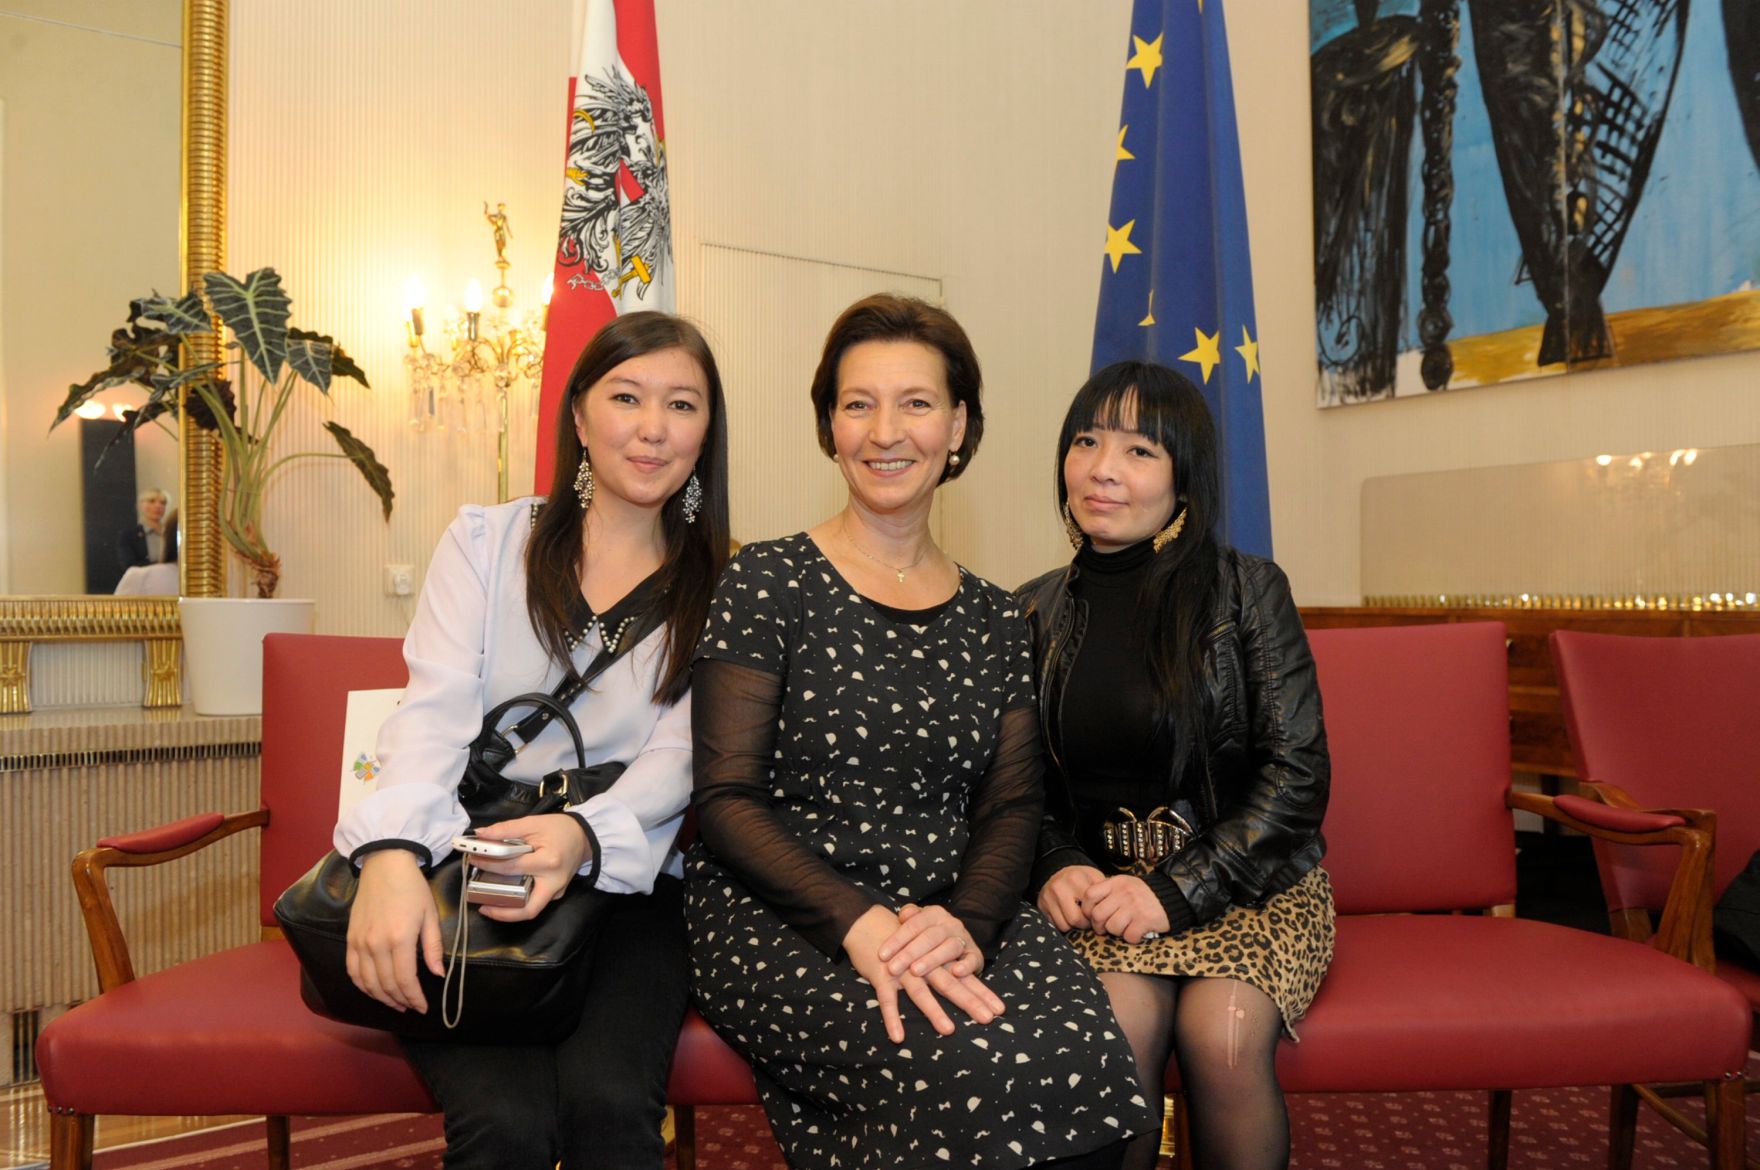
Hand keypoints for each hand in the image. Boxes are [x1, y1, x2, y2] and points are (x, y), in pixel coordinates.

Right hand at [346, 848, 442, 1012]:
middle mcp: (376, 944)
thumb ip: (433, 947)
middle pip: (386, 985)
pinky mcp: (350, 939)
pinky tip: (373, 990)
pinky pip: (352, 971)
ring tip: (395, 1003)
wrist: (385, 864)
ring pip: (367, 983)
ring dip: (381, 997)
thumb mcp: (430, 914)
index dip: (414, 998)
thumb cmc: (412, 887)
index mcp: (399, 938)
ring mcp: (360, 943)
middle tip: (411, 1007)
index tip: (423, 1007)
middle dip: (400, 1001)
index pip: (405, 980)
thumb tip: (438, 974)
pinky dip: (362, 986)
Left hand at [465, 813, 590, 922]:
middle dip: (502, 912)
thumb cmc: (560, 828)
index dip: (488, 864)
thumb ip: (505, 829)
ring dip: (510, 911)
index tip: (473, 859)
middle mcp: (554, 882)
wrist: (585, 835)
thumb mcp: (532, 823)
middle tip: (482, 906)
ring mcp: (557, 891)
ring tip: (490, 904)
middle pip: (527, 908)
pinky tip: (508, 895)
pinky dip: (520, 902)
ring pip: (532, 910)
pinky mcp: (557, 893)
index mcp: (548, 862)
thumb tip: (480, 834)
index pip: (511, 867)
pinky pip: (536, 902)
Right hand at [843, 905, 1005, 1043]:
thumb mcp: (923, 953)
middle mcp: (923, 964)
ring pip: (920, 991)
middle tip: (988, 1018)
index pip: (963, 977)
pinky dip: (892, 1018)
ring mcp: (901, 970)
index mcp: (936, 959)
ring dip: (935, 1011)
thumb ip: (942, 968)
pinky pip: (886, 999)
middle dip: (970, 1001)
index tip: (1000, 1010)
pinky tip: (898, 1037)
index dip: (981, 993)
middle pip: (949, 983)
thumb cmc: (899, 944)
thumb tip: (961, 982)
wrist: (867, 924)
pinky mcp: (881, 975)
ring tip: (949, 1030)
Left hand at [882, 904, 982, 977]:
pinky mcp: (975, 955)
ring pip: (949, 947)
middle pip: (929, 937)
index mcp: (935, 913)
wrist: (959, 938)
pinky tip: (955, 972)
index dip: (897, 939)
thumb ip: (909, 916)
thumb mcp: (918, 922)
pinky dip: (966, 966)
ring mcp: (964, 939)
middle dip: (909, 953)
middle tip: (893, 968)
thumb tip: (903, 914)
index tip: (881, 955)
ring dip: (932, 959)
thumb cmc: (929, 935)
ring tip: (915, 970)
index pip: (913, 924)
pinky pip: (973, 959)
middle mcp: (951, 924)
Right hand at [1036, 864, 1105, 931]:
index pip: (1090, 908)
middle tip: (1088, 919)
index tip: (1097, 913)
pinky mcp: (1041, 905)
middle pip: (1076, 920)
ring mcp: (1048, 897)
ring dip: (1073, 926)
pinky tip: (1067, 916)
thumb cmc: (1080, 877)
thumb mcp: (1094, 877)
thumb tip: (1112, 907)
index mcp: (1076, 878)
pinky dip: (1063, 924)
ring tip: (1078, 917)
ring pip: (1064, 925)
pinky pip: (1055, 925)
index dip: (1095, 915)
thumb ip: (1104, 890)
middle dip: (1084, 924)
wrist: (1057, 870)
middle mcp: (1059, 887)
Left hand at [1083, 874, 1170, 942]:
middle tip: (1105, 928)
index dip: (1087, 909)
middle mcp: (1124, 893)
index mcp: (1116, 883)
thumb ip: (1107, 891)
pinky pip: (1129, 936)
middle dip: (1099, 926)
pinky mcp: (1145, 920)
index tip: (1091, 916)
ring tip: (1124, 928)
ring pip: (1112, 927)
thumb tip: (1087, 908)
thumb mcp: (1124, 884)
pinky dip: (1131, 938)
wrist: (1172, 895)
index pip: (1090, 895)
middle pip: (1098, 915)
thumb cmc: (1143, 893)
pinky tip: (1137, 932)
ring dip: (1116, 933)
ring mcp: (1135, 906)